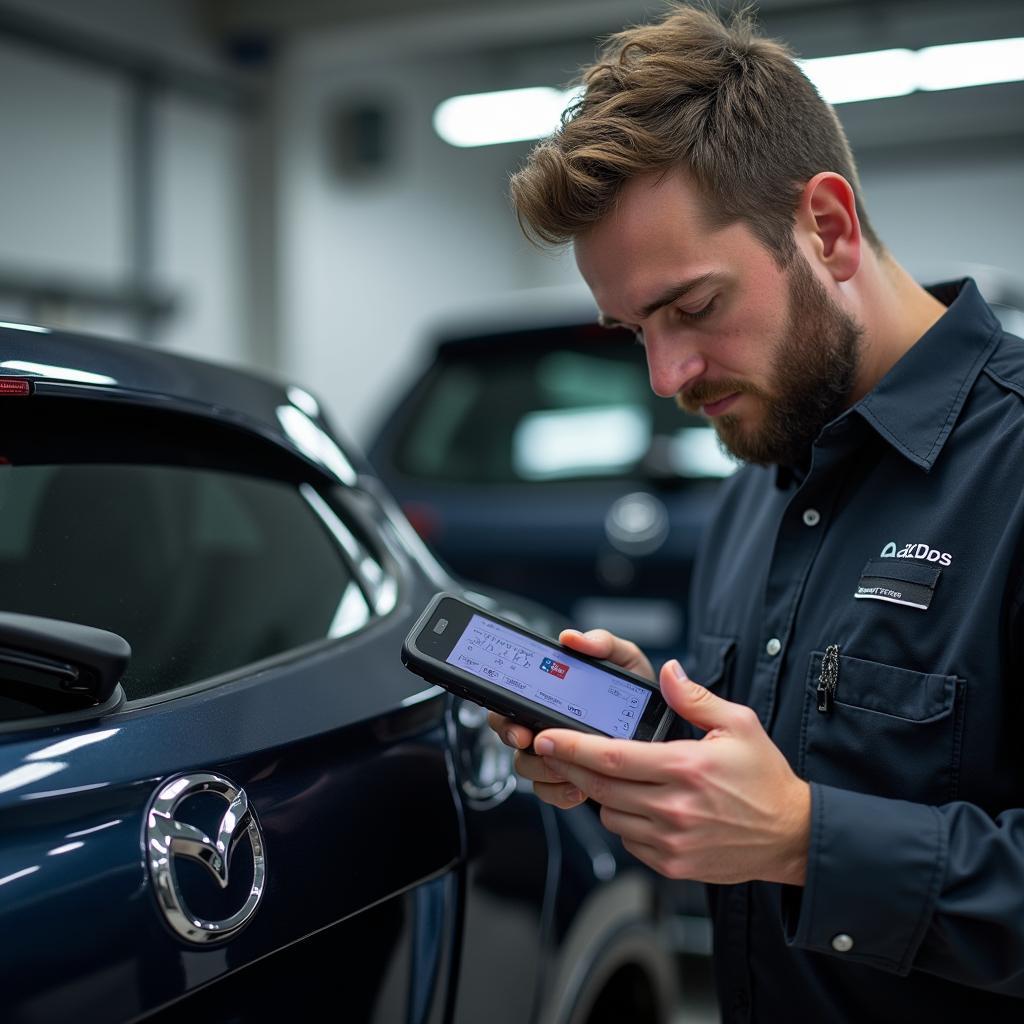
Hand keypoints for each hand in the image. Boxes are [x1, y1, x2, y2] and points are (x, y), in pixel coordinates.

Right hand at [487, 628, 653, 808]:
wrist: (662, 726)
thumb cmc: (635, 690)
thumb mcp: (624, 659)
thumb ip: (601, 643)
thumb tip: (572, 638)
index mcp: (551, 692)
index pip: (510, 702)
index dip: (505, 717)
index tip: (520, 728)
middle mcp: (546, 722)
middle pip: (510, 737)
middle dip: (522, 747)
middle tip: (539, 747)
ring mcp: (556, 752)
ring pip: (528, 767)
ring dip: (545, 771)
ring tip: (571, 769)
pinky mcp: (569, 777)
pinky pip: (549, 791)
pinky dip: (561, 792)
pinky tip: (580, 786)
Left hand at [529, 660, 810, 885]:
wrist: (790, 835)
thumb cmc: (765, 779)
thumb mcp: (739, 725)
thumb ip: (696, 698)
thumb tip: (668, 671)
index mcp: (685, 768)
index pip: (612, 756)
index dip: (571, 747)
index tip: (546, 737)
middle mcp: (674, 808)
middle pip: (600, 787)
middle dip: (569, 766)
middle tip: (550, 750)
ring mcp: (671, 841)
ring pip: (609, 815)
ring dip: (601, 795)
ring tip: (609, 776)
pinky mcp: (672, 864)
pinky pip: (628, 840)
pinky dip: (623, 821)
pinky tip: (636, 805)